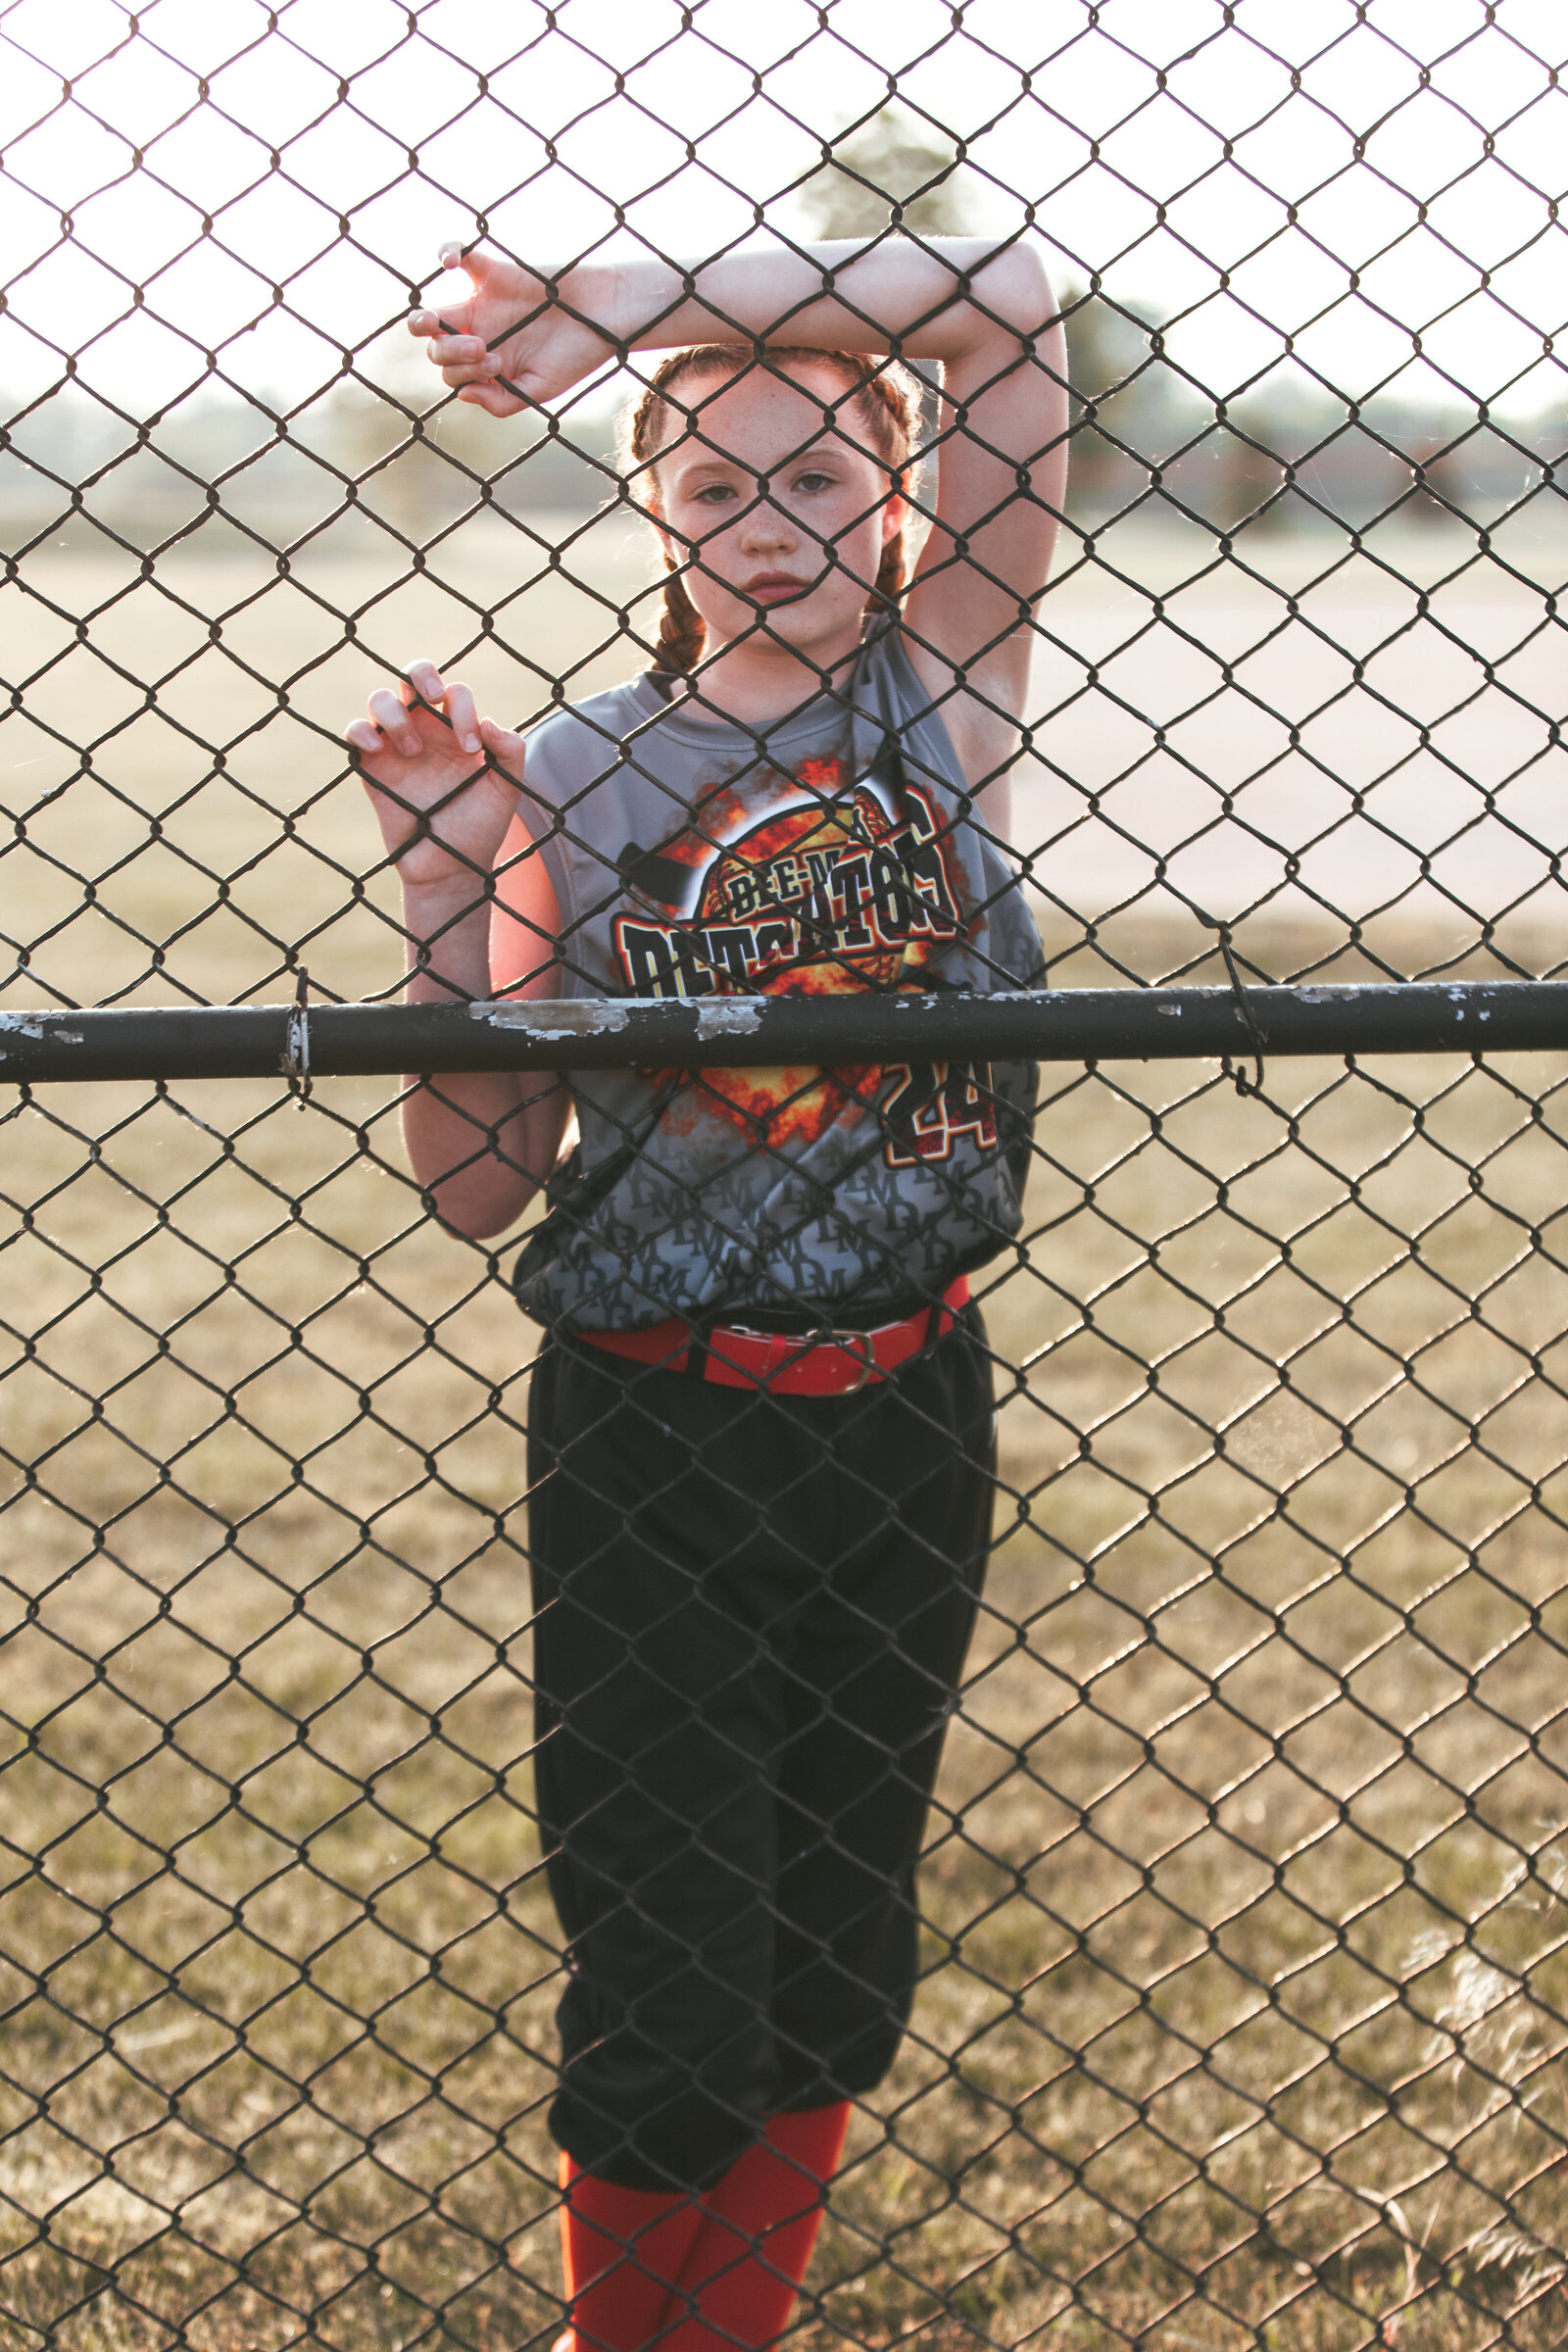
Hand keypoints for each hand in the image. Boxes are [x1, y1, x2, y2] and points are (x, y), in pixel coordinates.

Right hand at [347, 660, 524, 894]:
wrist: (452, 867)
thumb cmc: (480, 827)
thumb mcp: (507, 789)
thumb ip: (511, 751)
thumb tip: (488, 722)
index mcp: (457, 729)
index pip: (455, 693)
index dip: (463, 709)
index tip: (471, 750)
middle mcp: (426, 730)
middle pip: (413, 676)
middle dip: (422, 674)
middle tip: (433, 698)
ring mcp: (396, 746)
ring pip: (382, 699)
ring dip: (396, 714)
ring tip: (413, 750)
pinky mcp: (373, 767)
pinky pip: (356, 732)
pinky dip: (361, 730)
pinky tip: (378, 748)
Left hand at [408, 244, 617, 415]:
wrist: (604, 314)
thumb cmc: (575, 355)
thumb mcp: (540, 389)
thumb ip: (502, 401)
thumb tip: (463, 394)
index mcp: (487, 366)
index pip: (453, 374)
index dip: (464, 373)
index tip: (497, 365)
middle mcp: (478, 334)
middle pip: (437, 348)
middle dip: (451, 352)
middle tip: (482, 347)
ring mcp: (480, 303)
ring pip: (434, 313)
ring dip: (432, 324)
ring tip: (459, 331)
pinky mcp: (491, 272)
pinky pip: (457, 255)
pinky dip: (447, 252)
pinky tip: (451, 264)